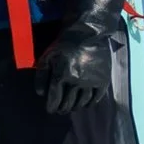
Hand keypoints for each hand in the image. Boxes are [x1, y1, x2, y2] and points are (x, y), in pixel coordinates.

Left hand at [38, 0, 128, 115]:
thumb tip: (40, 94)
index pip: (54, 98)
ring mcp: (91, 82)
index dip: (51, 107)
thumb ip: (41, 76)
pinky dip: (90, 104)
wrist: (88, 34)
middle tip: (59, 110)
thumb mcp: (47, 57)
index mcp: (61, 75)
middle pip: (68, 103)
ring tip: (71, 108)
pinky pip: (96, 98)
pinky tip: (85, 104)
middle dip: (62, 109)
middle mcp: (76, 81)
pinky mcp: (103, 80)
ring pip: (82, 103)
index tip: (50, 110)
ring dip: (75, 107)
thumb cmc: (64, 45)